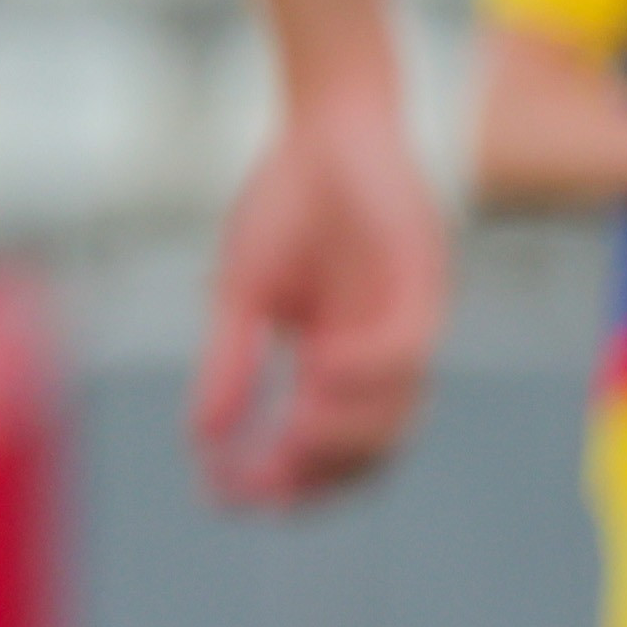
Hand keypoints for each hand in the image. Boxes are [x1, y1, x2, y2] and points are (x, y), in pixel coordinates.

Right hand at [193, 82, 449, 507]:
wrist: (327, 129)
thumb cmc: (289, 206)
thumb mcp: (239, 294)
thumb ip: (227, 363)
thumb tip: (200, 437)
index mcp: (335, 368)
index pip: (321, 451)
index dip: (281, 484)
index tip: (224, 497)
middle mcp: (378, 360)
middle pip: (368, 456)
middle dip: (313, 478)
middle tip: (262, 483)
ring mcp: (406, 327)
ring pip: (396, 417)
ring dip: (340, 437)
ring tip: (287, 433)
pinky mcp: (426, 286)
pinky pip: (408, 350)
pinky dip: (364, 372)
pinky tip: (315, 371)